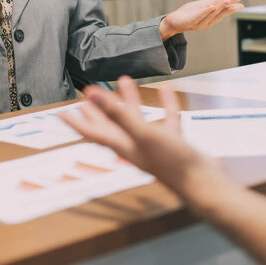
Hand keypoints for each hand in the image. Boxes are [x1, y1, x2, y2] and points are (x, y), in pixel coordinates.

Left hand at [61, 76, 265, 264]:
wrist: (204, 183)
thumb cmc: (172, 162)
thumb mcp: (141, 133)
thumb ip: (117, 112)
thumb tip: (91, 95)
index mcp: (123, 146)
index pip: (92, 132)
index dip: (76, 122)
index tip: (61, 113)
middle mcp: (135, 147)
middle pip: (110, 126)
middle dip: (98, 112)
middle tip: (85, 97)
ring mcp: (155, 146)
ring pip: (137, 121)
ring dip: (129, 102)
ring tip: (123, 81)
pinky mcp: (174, 143)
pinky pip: (166, 120)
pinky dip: (164, 106)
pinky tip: (166, 91)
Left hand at [159, 0, 243, 40]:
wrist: (174, 21)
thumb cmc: (189, 13)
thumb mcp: (204, 6)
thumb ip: (215, 4)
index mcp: (211, 18)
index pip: (223, 11)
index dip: (232, 8)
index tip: (241, 4)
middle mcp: (207, 21)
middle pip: (219, 13)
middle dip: (229, 8)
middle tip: (238, 3)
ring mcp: (199, 22)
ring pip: (211, 14)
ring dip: (219, 7)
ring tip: (226, 1)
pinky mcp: (191, 21)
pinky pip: (199, 16)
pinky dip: (205, 12)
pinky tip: (210, 7)